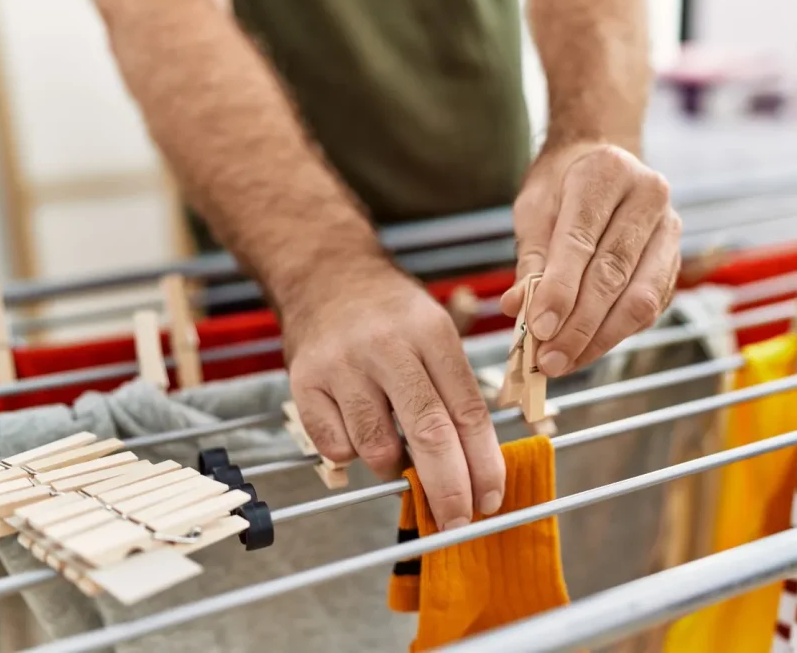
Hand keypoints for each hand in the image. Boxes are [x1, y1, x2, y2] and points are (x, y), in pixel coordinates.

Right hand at [284, 257, 505, 530]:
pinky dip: (351, 453)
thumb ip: (456, 390)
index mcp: (432, 335)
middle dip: (448, 487)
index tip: (491, 498)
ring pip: (377, 446)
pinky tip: (357, 432)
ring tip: (398, 457)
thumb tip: (479, 467)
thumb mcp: (436, 330)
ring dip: (394, 468)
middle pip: (428, 432)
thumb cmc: (391, 315)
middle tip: (457, 520)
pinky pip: (335, 446)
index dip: (484, 463)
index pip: (468, 411)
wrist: (326, 277)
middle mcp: (388, 347)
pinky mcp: (305, 382)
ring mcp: (343, 365)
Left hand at [502, 142, 680, 375]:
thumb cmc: (561, 187)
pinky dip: (615, 335)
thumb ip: (529, 259)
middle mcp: (649, 196)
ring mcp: (670, 230)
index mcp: (607, 172)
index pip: (581, 240)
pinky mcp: (675, 261)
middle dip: (578, 325)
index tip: (537, 328)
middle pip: (613, 274)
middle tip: (547, 359)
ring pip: (640, 298)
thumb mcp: (534, 209)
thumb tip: (517, 308)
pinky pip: (650, 308)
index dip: (559, 290)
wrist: (600, 164)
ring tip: (563, 362)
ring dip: (599, 339)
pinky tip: (584, 351)